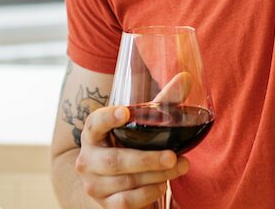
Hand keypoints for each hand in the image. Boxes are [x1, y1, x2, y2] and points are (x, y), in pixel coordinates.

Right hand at [74, 105, 189, 207]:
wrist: (109, 179)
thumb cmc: (130, 142)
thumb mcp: (142, 123)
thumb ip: (163, 102)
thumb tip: (187, 78)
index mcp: (93, 133)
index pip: (95, 123)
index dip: (108, 118)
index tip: (125, 111)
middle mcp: (87, 159)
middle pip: (115, 161)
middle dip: (147, 159)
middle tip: (173, 156)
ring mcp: (93, 184)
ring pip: (125, 181)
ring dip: (156, 176)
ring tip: (180, 167)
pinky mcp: (104, 204)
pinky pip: (125, 202)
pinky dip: (147, 194)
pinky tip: (163, 185)